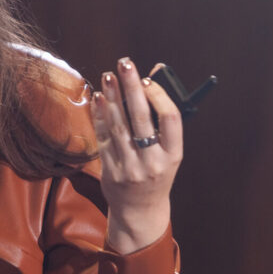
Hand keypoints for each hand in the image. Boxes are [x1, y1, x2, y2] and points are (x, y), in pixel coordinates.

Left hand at [90, 57, 183, 253]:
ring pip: (119, 126)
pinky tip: (98, 98)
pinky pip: (103, 138)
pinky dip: (100, 116)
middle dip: (132, 87)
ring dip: (113, 98)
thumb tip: (153, 76)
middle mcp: (152, 162)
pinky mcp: (110, 170)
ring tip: (108, 75)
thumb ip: (162, 118)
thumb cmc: (157, 172)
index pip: (171, 119)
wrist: (140, 210)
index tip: (147, 80)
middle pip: (141, 118)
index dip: (159, 96)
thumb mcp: (168, 151)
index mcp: (173, 155)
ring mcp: (130, 167)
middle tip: (125, 64)